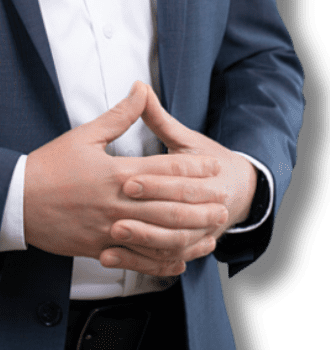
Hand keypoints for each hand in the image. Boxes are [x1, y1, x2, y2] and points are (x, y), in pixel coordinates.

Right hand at [23, 81, 226, 277]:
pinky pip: (138, 257)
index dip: (192, 168)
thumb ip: (119, 116)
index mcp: (116, 172)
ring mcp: (110, 229)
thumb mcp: (84, 135)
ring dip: (189, 234)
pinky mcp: (100, 248)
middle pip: (170, 204)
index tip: (212, 167)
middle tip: (224, 202)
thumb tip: (141, 89)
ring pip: (159, 235)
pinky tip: (178, 259)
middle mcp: (118, 203)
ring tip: (211, 231)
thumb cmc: (49, 166)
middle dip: (200, 204)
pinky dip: (161, 260)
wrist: (17, 201)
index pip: (164, 169)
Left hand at [98, 83, 257, 272]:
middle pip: (175, 218)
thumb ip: (158, 118)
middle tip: (113, 216)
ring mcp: (198, 233)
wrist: (240, 191)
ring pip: (171, 245)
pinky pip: (165, 261)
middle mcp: (205, 209)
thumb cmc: (207, 161)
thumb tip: (139, 87)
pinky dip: (141, 262)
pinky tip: (111, 257)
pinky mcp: (186, 249)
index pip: (177, 181)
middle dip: (145, 218)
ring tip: (110, 239)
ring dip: (142, 243)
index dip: (152, 182)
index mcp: (205, 177)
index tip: (125, 180)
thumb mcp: (185, 138)